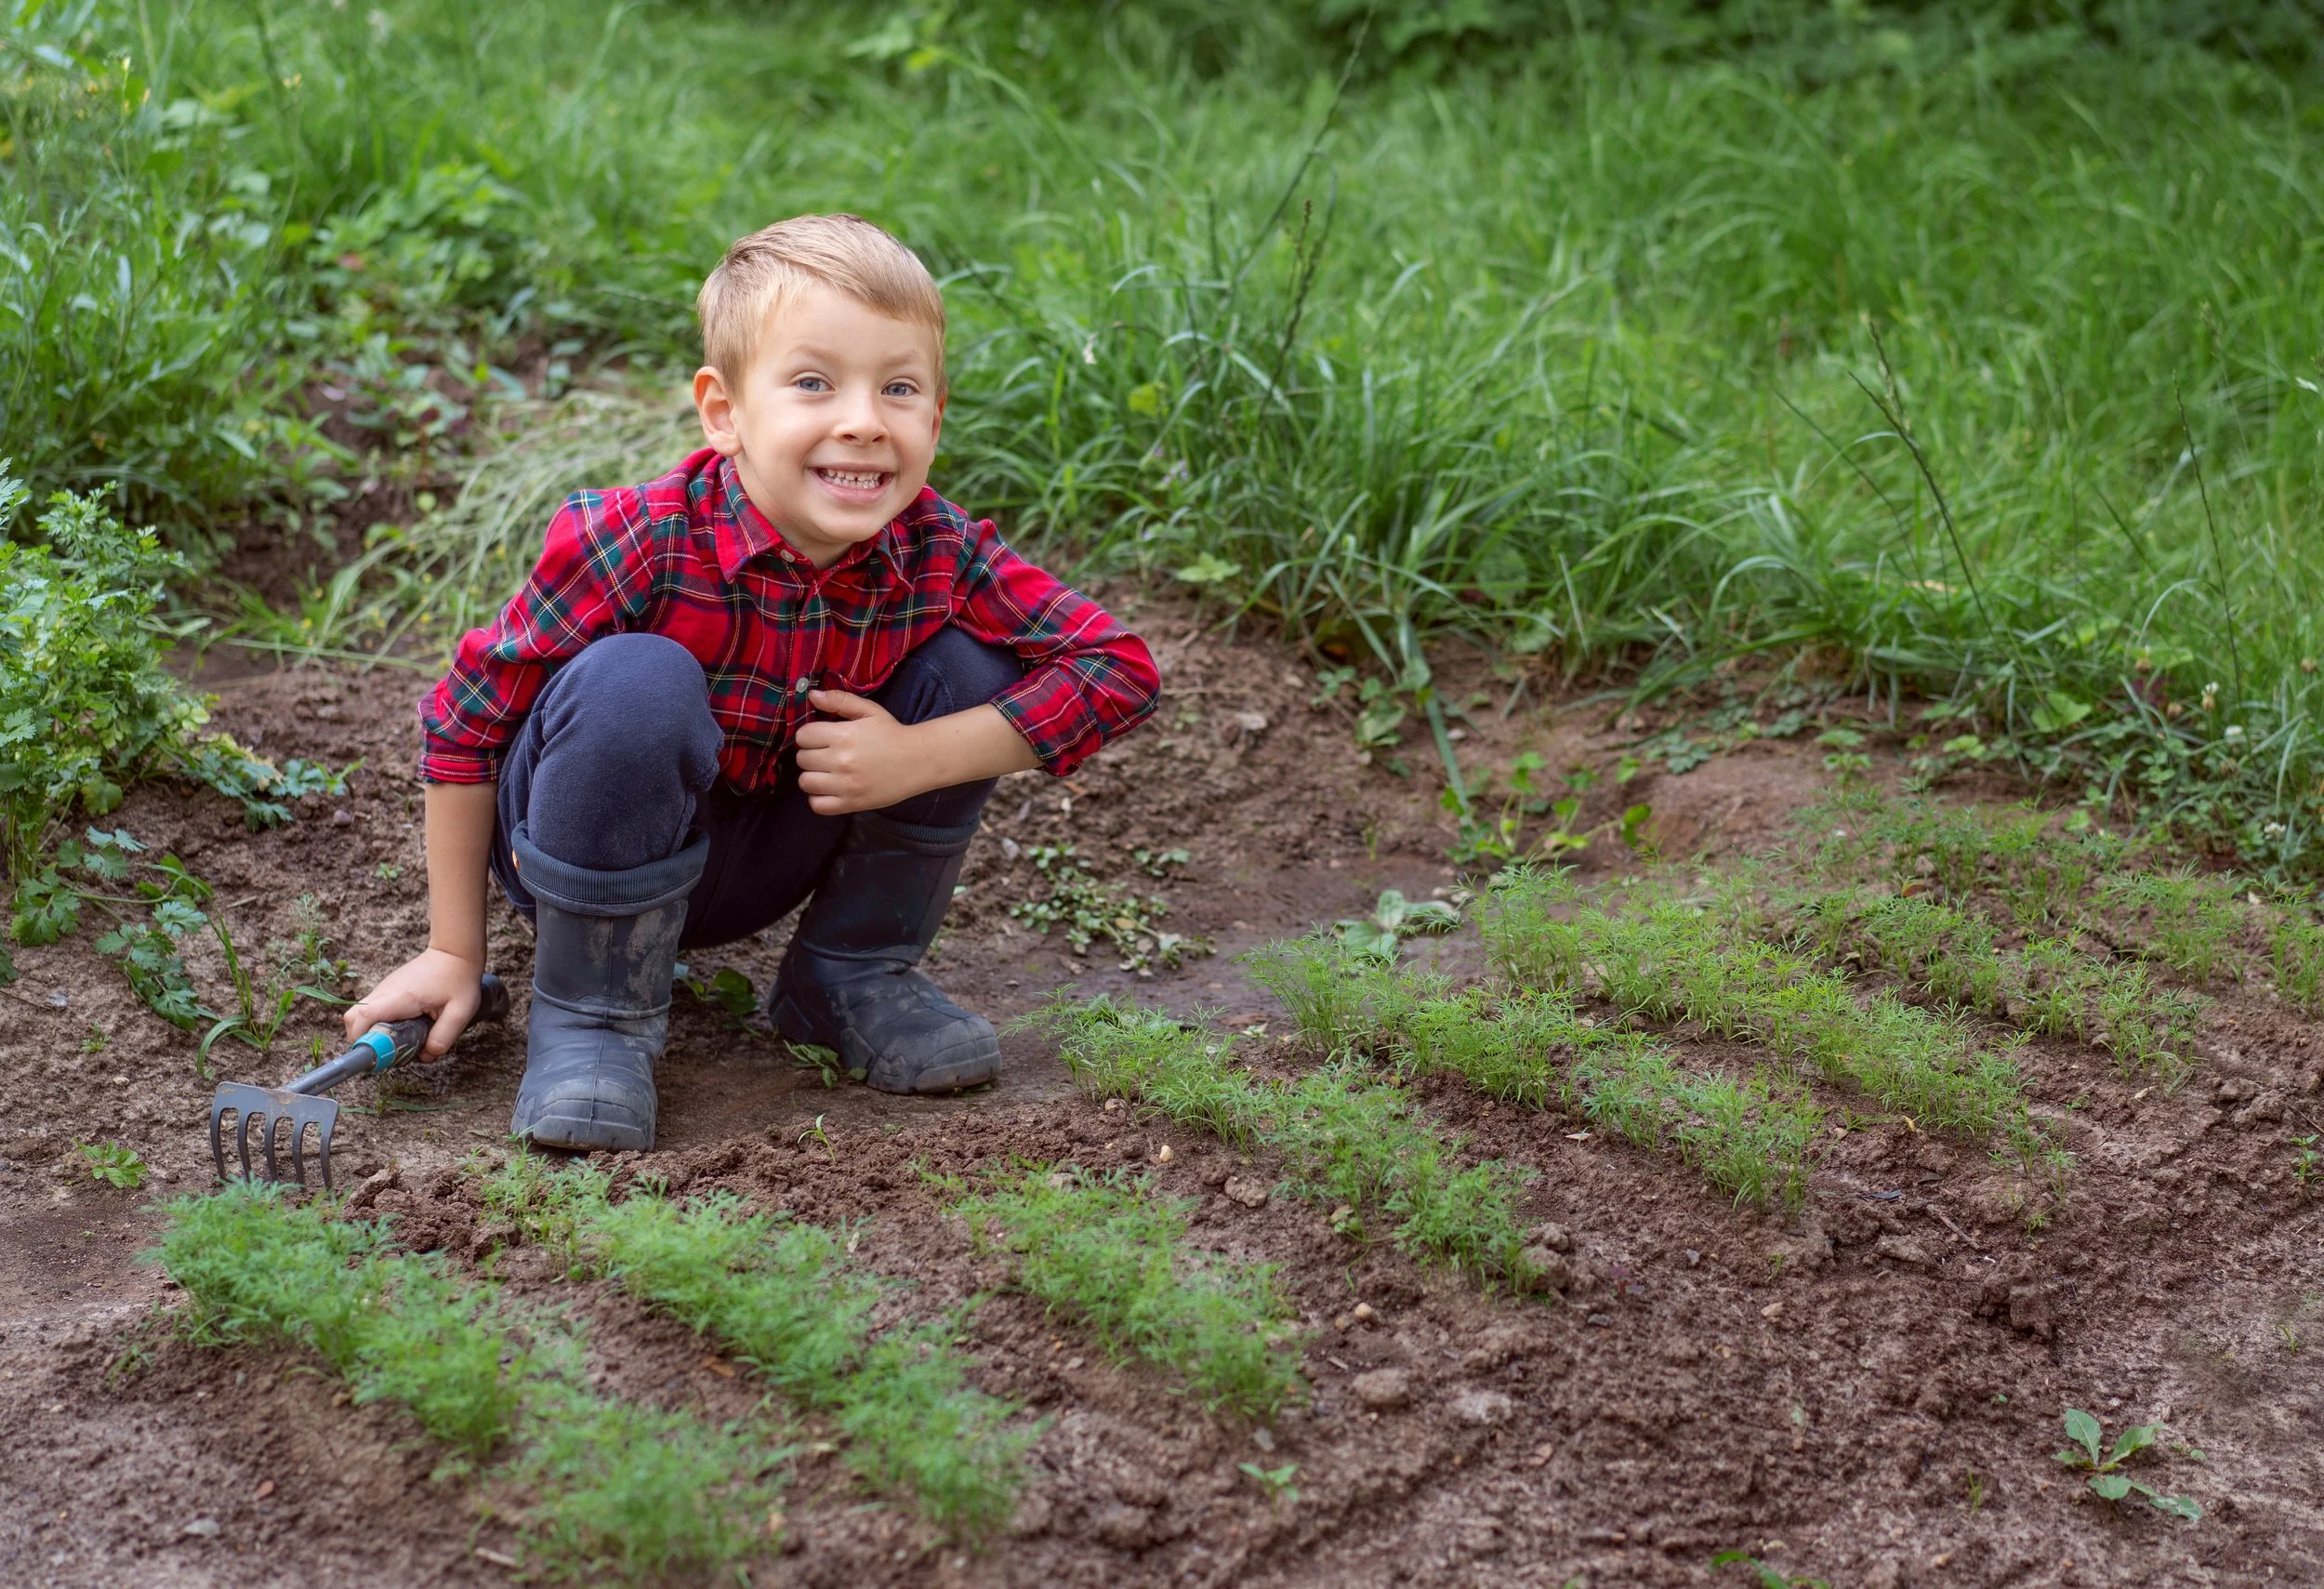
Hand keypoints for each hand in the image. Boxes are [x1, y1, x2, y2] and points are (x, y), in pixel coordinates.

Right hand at [343, 948, 483, 1058]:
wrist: (454, 952)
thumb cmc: (458, 980)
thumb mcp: (460, 1012)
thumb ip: (444, 1036)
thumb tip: (426, 1055)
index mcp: (400, 997)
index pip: (362, 1017)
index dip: (361, 1039)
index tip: (378, 1054)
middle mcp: (385, 991)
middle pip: (353, 1018)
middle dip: (364, 1040)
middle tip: (390, 1050)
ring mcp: (384, 988)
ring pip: (360, 1014)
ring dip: (373, 1032)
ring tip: (400, 1039)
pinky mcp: (388, 989)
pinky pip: (373, 1009)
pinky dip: (380, 1022)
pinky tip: (404, 1026)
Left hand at [795, 690, 926, 814]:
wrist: (919, 761)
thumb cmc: (892, 733)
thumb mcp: (869, 710)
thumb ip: (840, 700)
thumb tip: (812, 694)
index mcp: (843, 735)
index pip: (803, 736)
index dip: (809, 735)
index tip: (821, 737)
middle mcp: (841, 761)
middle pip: (802, 759)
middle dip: (811, 754)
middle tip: (826, 754)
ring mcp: (845, 785)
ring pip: (805, 782)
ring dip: (812, 776)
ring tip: (827, 772)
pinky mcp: (851, 803)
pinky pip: (817, 805)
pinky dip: (819, 798)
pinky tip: (830, 789)